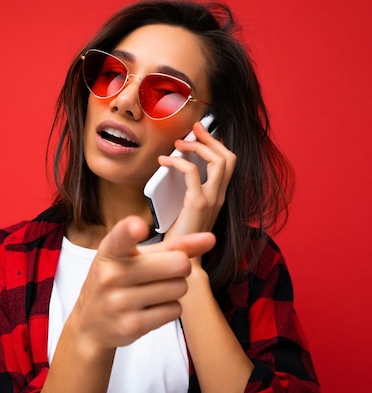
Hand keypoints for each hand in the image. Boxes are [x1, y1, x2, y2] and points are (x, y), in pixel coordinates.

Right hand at [66, 216, 215, 354]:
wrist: (91, 323)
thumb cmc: (116, 281)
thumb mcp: (134, 257)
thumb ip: (171, 246)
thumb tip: (210, 239)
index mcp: (110, 251)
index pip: (121, 237)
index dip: (131, 230)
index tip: (138, 227)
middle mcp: (111, 275)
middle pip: (177, 263)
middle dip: (180, 267)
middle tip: (164, 271)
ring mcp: (120, 302)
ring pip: (180, 288)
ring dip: (175, 289)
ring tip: (154, 290)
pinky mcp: (132, 325)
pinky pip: (175, 310)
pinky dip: (170, 308)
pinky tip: (151, 307)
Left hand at [158, 120, 236, 239]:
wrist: (182, 263)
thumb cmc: (181, 239)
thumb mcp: (188, 211)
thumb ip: (187, 193)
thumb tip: (173, 172)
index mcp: (219, 197)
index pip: (228, 164)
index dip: (217, 144)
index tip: (201, 133)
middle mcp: (220, 197)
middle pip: (228, 157)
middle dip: (211, 139)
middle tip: (194, 129)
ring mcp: (212, 200)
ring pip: (218, 161)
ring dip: (198, 146)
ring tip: (179, 143)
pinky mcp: (197, 204)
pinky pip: (191, 172)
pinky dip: (178, 161)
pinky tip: (165, 161)